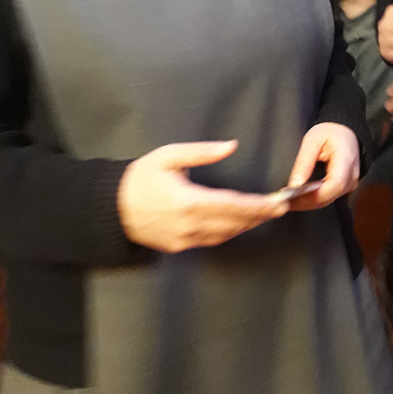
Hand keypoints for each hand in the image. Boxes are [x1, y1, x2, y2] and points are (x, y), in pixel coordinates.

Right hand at [117, 141, 288, 252]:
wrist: (110, 208)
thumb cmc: (140, 178)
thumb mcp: (168, 156)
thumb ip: (201, 152)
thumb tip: (231, 146)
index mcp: (189, 201)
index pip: (234, 206)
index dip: (259, 207)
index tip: (279, 203)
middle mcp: (190, 225)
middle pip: (235, 223)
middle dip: (260, 216)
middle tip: (282, 207)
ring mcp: (185, 240)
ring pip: (225, 235)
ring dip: (247, 225)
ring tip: (265, 214)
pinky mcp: (179, 247)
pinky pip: (212, 241)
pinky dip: (229, 232)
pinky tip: (240, 223)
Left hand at [284, 123, 359, 210]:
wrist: (345, 132)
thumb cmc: (330, 133)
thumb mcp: (313, 140)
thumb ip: (304, 162)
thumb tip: (294, 185)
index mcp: (346, 160)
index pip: (334, 184)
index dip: (313, 194)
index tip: (294, 195)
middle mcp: (351, 176)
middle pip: (329, 196)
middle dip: (305, 201)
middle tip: (284, 201)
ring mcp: (350, 184)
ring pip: (327, 200)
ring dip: (307, 203)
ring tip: (288, 200)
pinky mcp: (345, 188)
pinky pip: (328, 198)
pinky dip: (312, 200)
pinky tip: (299, 198)